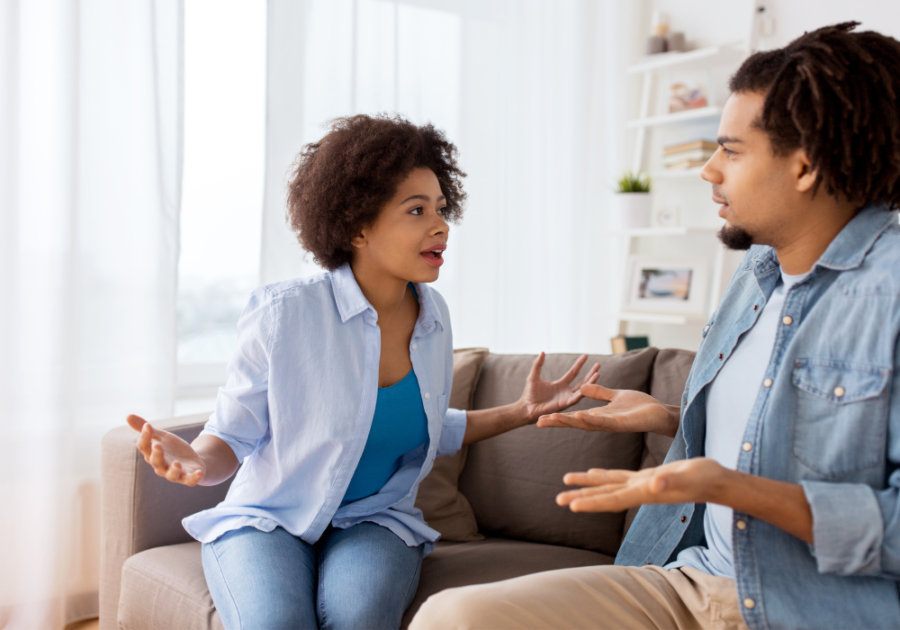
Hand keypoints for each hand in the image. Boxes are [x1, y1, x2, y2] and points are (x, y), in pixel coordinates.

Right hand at [127, 414, 205, 485]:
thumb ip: (146, 429)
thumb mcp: (161, 436)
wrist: (191, 461)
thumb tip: (128, 415)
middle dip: (157, 454)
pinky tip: (199, 472)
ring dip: (174, 469)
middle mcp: (161, 466)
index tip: (147, 426)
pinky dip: (194, 477)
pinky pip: (190, 480)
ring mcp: (175, 473)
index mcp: (153, 455)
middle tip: (157, 445)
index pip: (144, 447)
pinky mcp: (188, 477)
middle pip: (156, 461)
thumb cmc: (172, 449)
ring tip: (177, 463)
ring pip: (172, 474)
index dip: (144, 437)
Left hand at [518, 353, 599, 420]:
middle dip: (590, 373)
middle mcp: (566, 391)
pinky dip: (583, 392)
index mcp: (560, 384)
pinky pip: (576, 398)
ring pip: (582, 389)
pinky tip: (589, 385)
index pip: (573, 373)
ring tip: (598, 374)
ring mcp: (566, 398)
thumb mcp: (534, 376)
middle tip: (598, 365)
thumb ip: (538, 364)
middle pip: (582, 381)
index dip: (579, 364)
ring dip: (590, 382)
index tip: (586, 355)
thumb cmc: (529, 394)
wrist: (526, 408)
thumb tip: (542, 351)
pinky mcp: (565, 404)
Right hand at [536, 384, 677, 436]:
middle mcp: (600, 422)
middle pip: (574, 422)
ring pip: (584, 423)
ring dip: (568, 421)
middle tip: (538, 422)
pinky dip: (590, 419)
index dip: (558, 417)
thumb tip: (582, 387)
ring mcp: (609, 424)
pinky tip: (579, 415)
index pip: (573, 416)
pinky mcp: (620, 424)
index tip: (542, 417)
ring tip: (552, 418)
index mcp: (598, 415)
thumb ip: (599, 393)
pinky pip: (602, 422)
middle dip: (557, 422)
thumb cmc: (640, 406)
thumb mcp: (615, 396)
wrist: (659, 413)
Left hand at [557, 458, 724, 512]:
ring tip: (565, 482)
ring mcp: (641, 485)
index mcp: (644, 492)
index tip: (571, 506)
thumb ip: (670, 481)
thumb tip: (654, 485)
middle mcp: (638, 491)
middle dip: (581, 497)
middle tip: (558, 500)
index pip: (612, 499)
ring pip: (607, 485)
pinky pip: (619, 476)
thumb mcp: (688, 477)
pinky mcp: (645, 478)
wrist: (715, 480)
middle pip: (604, 495)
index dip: (591, 502)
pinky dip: (603, 475)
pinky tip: (593, 472)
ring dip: (586, 485)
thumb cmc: (704, 478)